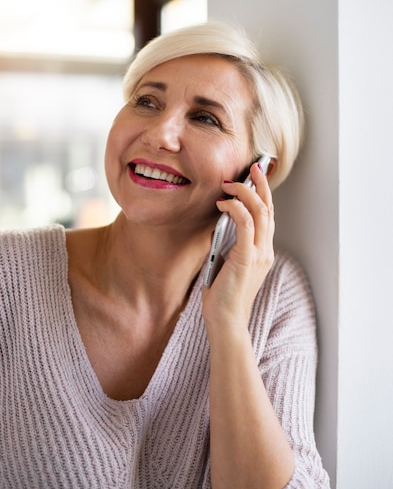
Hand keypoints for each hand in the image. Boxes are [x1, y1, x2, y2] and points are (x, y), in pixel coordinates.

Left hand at [202, 162, 274, 330]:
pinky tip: (223, 204)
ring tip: (230, 183)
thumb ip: (228, 243)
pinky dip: (235, 208)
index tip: (255, 175)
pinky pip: (246, 224)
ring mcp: (259, 254)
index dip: (263, 193)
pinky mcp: (247, 258)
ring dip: (245, 192)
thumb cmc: (222, 296)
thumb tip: (219, 222)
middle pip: (269, 208)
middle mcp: (266, 250)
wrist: (226, 322)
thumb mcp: (226, 263)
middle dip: (260, 184)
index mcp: (263, 251)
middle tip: (252, 166)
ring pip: (260, 212)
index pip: (268, 216)